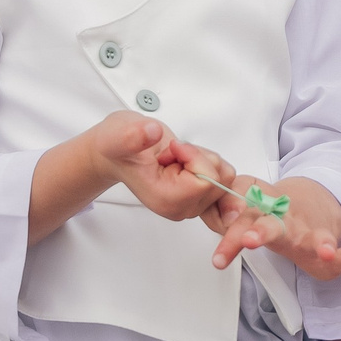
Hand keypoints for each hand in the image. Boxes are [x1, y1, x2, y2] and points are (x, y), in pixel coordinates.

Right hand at [88, 113, 226, 221]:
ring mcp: (190, 202)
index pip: (205, 182)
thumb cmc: (118, 146)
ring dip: (203, 157)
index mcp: (166, 200)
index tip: (174, 147)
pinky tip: (185, 158)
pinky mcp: (197, 193)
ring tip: (176, 155)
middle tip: (172, 152)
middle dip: (199, 158)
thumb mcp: (120, 136)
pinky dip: (207, 160)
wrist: (117, 149)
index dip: (194, 157)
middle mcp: (180, 207)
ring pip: (224, 178)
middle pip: (218, 182)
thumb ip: (134, 136)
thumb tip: (152, 133)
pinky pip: (221, 176)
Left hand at [204, 175, 340, 281]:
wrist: (315, 201)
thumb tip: (220, 212)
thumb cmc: (276, 214)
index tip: (220, 253)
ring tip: (325, 250)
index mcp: (261, 215)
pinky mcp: (331, 239)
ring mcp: (310, 230)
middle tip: (248, 241)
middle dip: (259, 233)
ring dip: (320, 242)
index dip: (231, 234)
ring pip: (313, 235)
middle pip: (270, 226)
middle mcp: (285, 220)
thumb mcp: (252, 212)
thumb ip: (232, 215)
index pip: (241, 223)